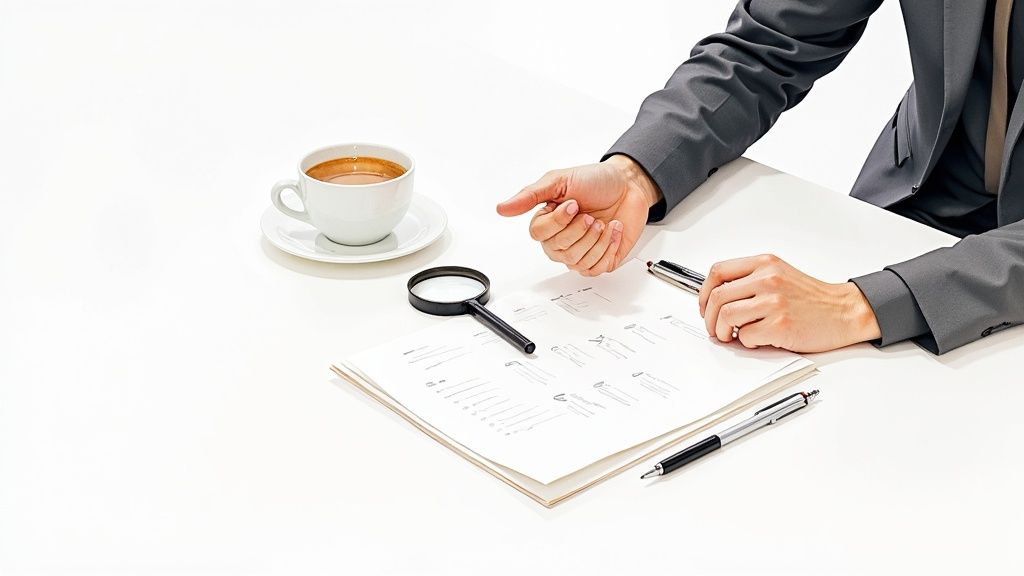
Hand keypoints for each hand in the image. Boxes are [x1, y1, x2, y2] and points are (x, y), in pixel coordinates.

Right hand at [496, 155, 662, 275]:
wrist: (628, 185)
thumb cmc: (596, 181)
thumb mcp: (560, 181)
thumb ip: (530, 196)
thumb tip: (502, 209)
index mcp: (547, 221)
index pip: (539, 234)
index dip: (558, 222)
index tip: (573, 204)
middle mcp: (560, 240)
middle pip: (559, 250)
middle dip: (580, 230)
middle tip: (591, 214)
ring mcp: (580, 252)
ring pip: (577, 261)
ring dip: (596, 238)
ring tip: (603, 222)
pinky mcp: (600, 260)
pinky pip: (597, 268)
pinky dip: (608, 247)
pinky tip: (612, 231)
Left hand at [697, 254, 881, 352]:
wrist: (844, 311)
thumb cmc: (812, 298)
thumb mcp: (779, 275)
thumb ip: (750, 281)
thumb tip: (717, 299)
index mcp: (765, 264)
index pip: (718, 272)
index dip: (704, 293)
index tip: (705, 306)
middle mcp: (768, 279)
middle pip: (717, 297)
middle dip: (710, 317)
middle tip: (715, 328)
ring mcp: (774, 302)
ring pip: (726, 316)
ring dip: (723, 331)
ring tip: (732, 336)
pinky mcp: (780, 324)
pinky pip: (746, 336)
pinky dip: (746, 342)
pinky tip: (757, 339)